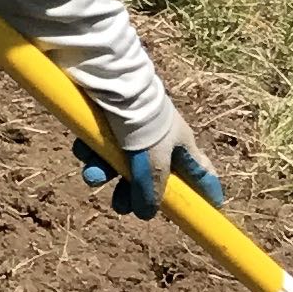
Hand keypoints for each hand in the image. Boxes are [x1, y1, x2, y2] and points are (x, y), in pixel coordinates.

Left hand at [75, 99, 223, 219]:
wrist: (110, 79)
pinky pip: (99, 146)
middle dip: (133, 193)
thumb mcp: (153, 162)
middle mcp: (159, 138)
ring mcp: (132, 129)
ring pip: (119, 162)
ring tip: (92, 176)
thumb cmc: (142, 120)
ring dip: (104, 172)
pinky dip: (90, 151)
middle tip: (120, 205)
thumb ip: (152, 190)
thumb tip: (145, 213)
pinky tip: (82, 150)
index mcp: (181, 145)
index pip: (202, 173)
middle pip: (151, 176)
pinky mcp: (107, 121)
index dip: (206, 193)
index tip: (210, 211)